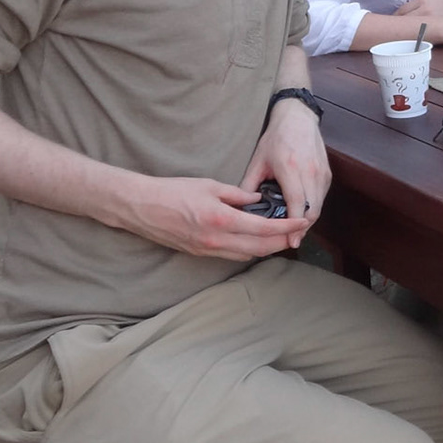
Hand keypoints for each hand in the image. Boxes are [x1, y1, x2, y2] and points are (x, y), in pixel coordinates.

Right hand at [118, 174, 311, 260]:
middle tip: (297, 232)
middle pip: (260, 248)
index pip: (263, 229)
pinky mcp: (200, 253)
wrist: (140, 207)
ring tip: (280, 236)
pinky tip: (255, 241)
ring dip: (266, 249)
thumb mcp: (209, 185)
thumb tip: (258, 201)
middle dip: (282, 241)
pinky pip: (232, 256)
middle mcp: (216, 240)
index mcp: (221, 220)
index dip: (286, 226)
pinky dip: (248, 250)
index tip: (302, 221)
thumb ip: (238, 195)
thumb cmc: (172, 191)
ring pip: (247, 256)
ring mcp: (208, 250)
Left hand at [242, 97, 331, 236]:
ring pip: (319, 206)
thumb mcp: (258, 160)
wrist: (298, 118)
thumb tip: (240, 209)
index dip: (294, 224)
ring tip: (295, 231)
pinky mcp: (327, 174)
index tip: (290, 240)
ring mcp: (321, 173)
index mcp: (290, 168)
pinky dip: (313, 209)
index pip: (297, 202)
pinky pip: (321, 198)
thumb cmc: (276, 138)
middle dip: (303, 228)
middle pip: (312, 209)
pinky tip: (301, 215)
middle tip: (290, 241)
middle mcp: (310, 172)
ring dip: (309, 220)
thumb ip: (248, 185)